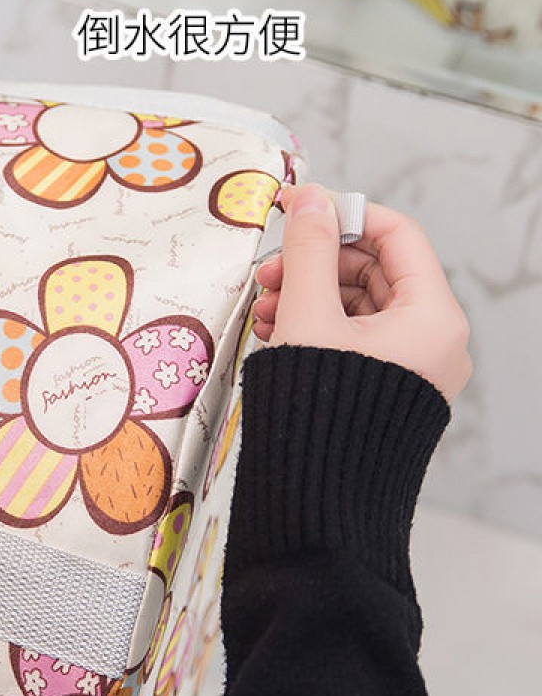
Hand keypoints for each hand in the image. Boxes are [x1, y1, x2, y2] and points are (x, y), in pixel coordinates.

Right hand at [251, 184, 471, 401]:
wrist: (319, 497)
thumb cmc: (322, 416)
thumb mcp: (307, 318)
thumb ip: (309, 251)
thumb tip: (311, 198)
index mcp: (432, 319)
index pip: (397, 236)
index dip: (346, 214)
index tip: (302, 207)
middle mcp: (432, 341)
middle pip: (374, 272)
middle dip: (315, 264)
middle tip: (270, 268)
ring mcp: (409, 368)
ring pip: (357, 307)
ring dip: (307, 295)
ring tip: (263, 306)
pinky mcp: (384, 389)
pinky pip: (352, 339)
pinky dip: (314, 326)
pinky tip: (274, 329)